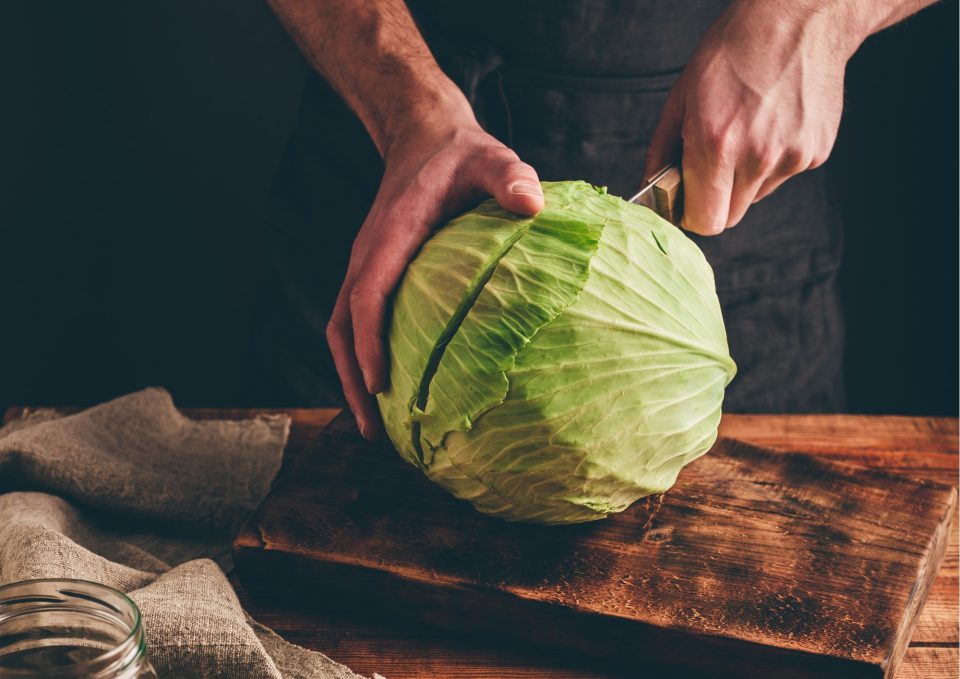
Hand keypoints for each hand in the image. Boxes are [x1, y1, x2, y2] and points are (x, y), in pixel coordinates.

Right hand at [327, 110, 543, 438]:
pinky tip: (390, 387)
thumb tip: (533, 203)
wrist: (423, 135)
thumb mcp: (491, 158)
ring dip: (352, 376)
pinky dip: (364, 356)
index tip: (378, 383)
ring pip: (344, 329)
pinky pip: (360, 320)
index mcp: (391, 233)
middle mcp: (369, 254)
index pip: (369, 294)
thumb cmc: (461, 154)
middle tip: (376, 430)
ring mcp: (367, 264)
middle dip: (353, 379)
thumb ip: (511, 177)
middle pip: (344, 326)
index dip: (369, 340)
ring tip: (377, 425)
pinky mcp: (376, 271)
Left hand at [644, 0, 859, 234]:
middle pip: (729, 216)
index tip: (687, 200)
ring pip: (756, 195)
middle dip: (716, 200)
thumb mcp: (681, 95)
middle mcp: (756, 157)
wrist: (796, 17)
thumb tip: (650, 186)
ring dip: (745, 177)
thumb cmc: (733, 50)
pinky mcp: (815, 152)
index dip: (692, 215)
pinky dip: (774, 160)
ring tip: (747, 130)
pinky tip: (772, 123)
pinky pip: (783, 175)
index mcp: (715, 144)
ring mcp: (790, 157)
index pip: (704, 221)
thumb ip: (662, 150)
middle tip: (713, 165)